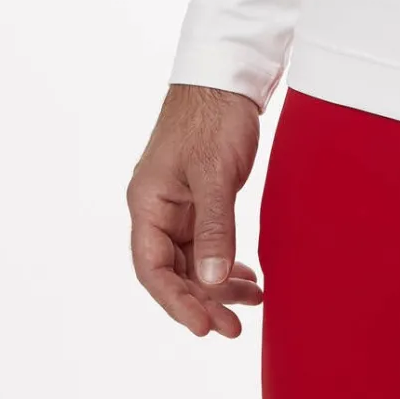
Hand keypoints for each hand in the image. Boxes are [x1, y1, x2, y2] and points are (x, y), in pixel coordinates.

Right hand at [127, 83, 266, 337]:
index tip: (205, 324)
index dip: (177, 301)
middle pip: (173, 270)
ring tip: (251, 303)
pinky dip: (225, 261)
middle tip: (233, 326)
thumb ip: (213, 227)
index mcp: (148, 202)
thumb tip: (211, 282)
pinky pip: (208, 242)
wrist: (228, 72)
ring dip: (218, 284)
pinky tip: (247, 276)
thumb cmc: (212, 114)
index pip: (153, 268)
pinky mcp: (202, 197)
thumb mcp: (213, 172)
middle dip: (202, 300)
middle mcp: (158, 208)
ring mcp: (180, 203)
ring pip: (194, 260)